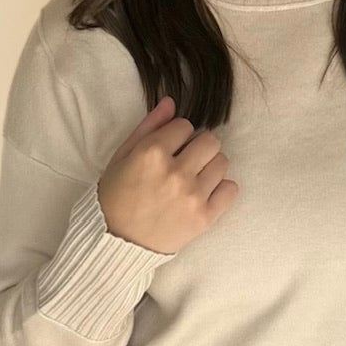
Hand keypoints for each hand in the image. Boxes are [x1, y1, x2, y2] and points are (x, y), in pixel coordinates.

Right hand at [97, 96, 238, 254]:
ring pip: (222, 162)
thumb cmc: (115, 197)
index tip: (169, 149)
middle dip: (198, 147)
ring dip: (209, 167)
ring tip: (192, 179)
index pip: (185, 126)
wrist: (116, 243)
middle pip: (210, 141)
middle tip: (185, 162)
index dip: (177, 135)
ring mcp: (192, 196)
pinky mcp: (204, 217)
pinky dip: (221, 189)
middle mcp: (175, 172)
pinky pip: (231, 189)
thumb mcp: (122, 157)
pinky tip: (203, 194)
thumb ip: (148, 127)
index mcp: (152, 153)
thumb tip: (171, 102)